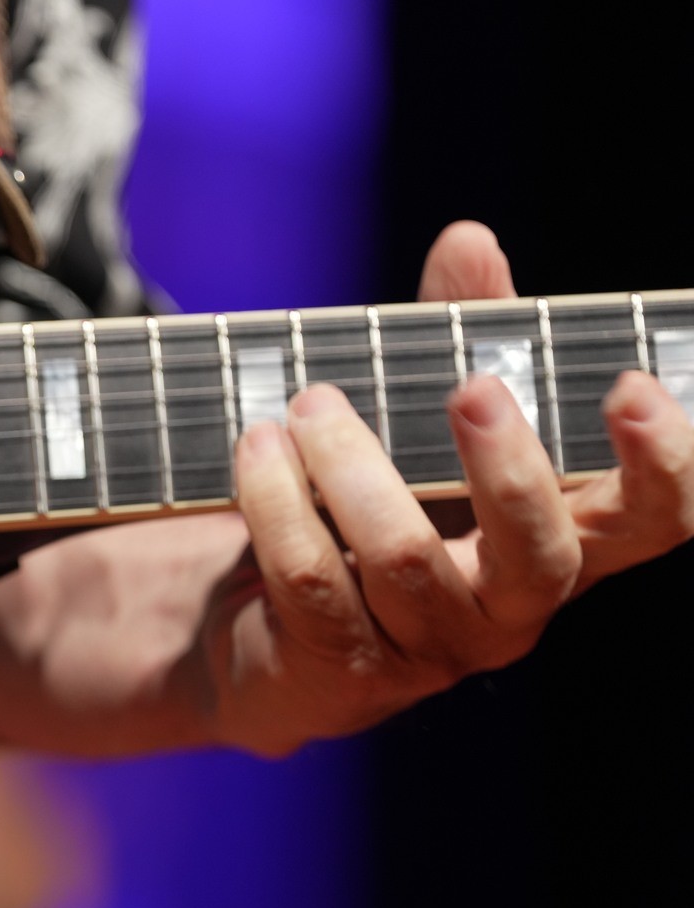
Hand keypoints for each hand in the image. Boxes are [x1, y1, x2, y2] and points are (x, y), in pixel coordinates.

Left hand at [0, 221, 693, 755]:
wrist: (255, 624)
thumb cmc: (363, 499)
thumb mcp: (412, 410)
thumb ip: (453, 329)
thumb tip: (470, 237)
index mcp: (559, 538)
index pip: (658, 520)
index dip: (666, 465)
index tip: (630, 388)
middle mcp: (508, 605)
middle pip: (544, 555)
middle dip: (510, 468)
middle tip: (473, 387)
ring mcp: (423, 649)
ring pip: (405, 558)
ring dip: (350, 465)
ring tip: (304, 404)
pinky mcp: (336, 671)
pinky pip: (311, 583)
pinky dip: (279, 505)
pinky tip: (254, 448)